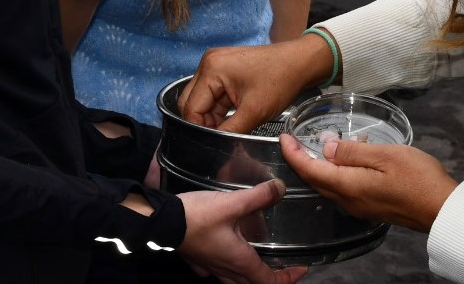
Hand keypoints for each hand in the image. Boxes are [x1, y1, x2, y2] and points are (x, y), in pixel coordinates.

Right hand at [177, 180, 307, 283]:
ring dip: (250, 275)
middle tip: (283, 267)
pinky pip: (216, 272)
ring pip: (235, 281)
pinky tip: (225, 256)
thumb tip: (281, 189)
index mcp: (239, 261)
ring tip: (259, 261)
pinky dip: (226, 269)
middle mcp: (226, 269)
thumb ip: (259, 196)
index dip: (288, 278)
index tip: (301, 269)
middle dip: (271, 279)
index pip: (269, 282)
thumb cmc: (197, 217)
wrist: (161, 221)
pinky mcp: (198, 260)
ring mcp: (210, 267)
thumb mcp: (232, 203)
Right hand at [180, 35, 333, 133]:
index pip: (191, 108)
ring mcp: (216, 65)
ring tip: (229, 129)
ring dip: (212, 117)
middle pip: (191, 102)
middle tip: (221, 137)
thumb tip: (216, 151)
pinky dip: (219, 110)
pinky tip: (232, 120)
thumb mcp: (254, 112)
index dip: (200, 129)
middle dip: (204, 123)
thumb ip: (230, 133)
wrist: (300, 63)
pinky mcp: (224, 70)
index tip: (212, 144)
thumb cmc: (280, 81)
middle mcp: (208, 63)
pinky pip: (213, 94)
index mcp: (211, 69)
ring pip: (202, 100)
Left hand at [278, 133, 456, 232]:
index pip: (310, 170)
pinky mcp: (371, 207)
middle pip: (316, 180)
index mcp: (348, 185)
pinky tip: (350, 158)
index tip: (283, 136)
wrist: (441, 208)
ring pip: (329, 185)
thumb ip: (353, 152)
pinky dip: (337, 172)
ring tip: (322, 144)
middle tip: (295, 140)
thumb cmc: (416, 177)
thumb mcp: (385, 155)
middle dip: (301, 160)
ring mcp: (360, 206)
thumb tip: (326, 148)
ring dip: (320, 166)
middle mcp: (349, 200)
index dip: (293, 154)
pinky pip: (344, 189)